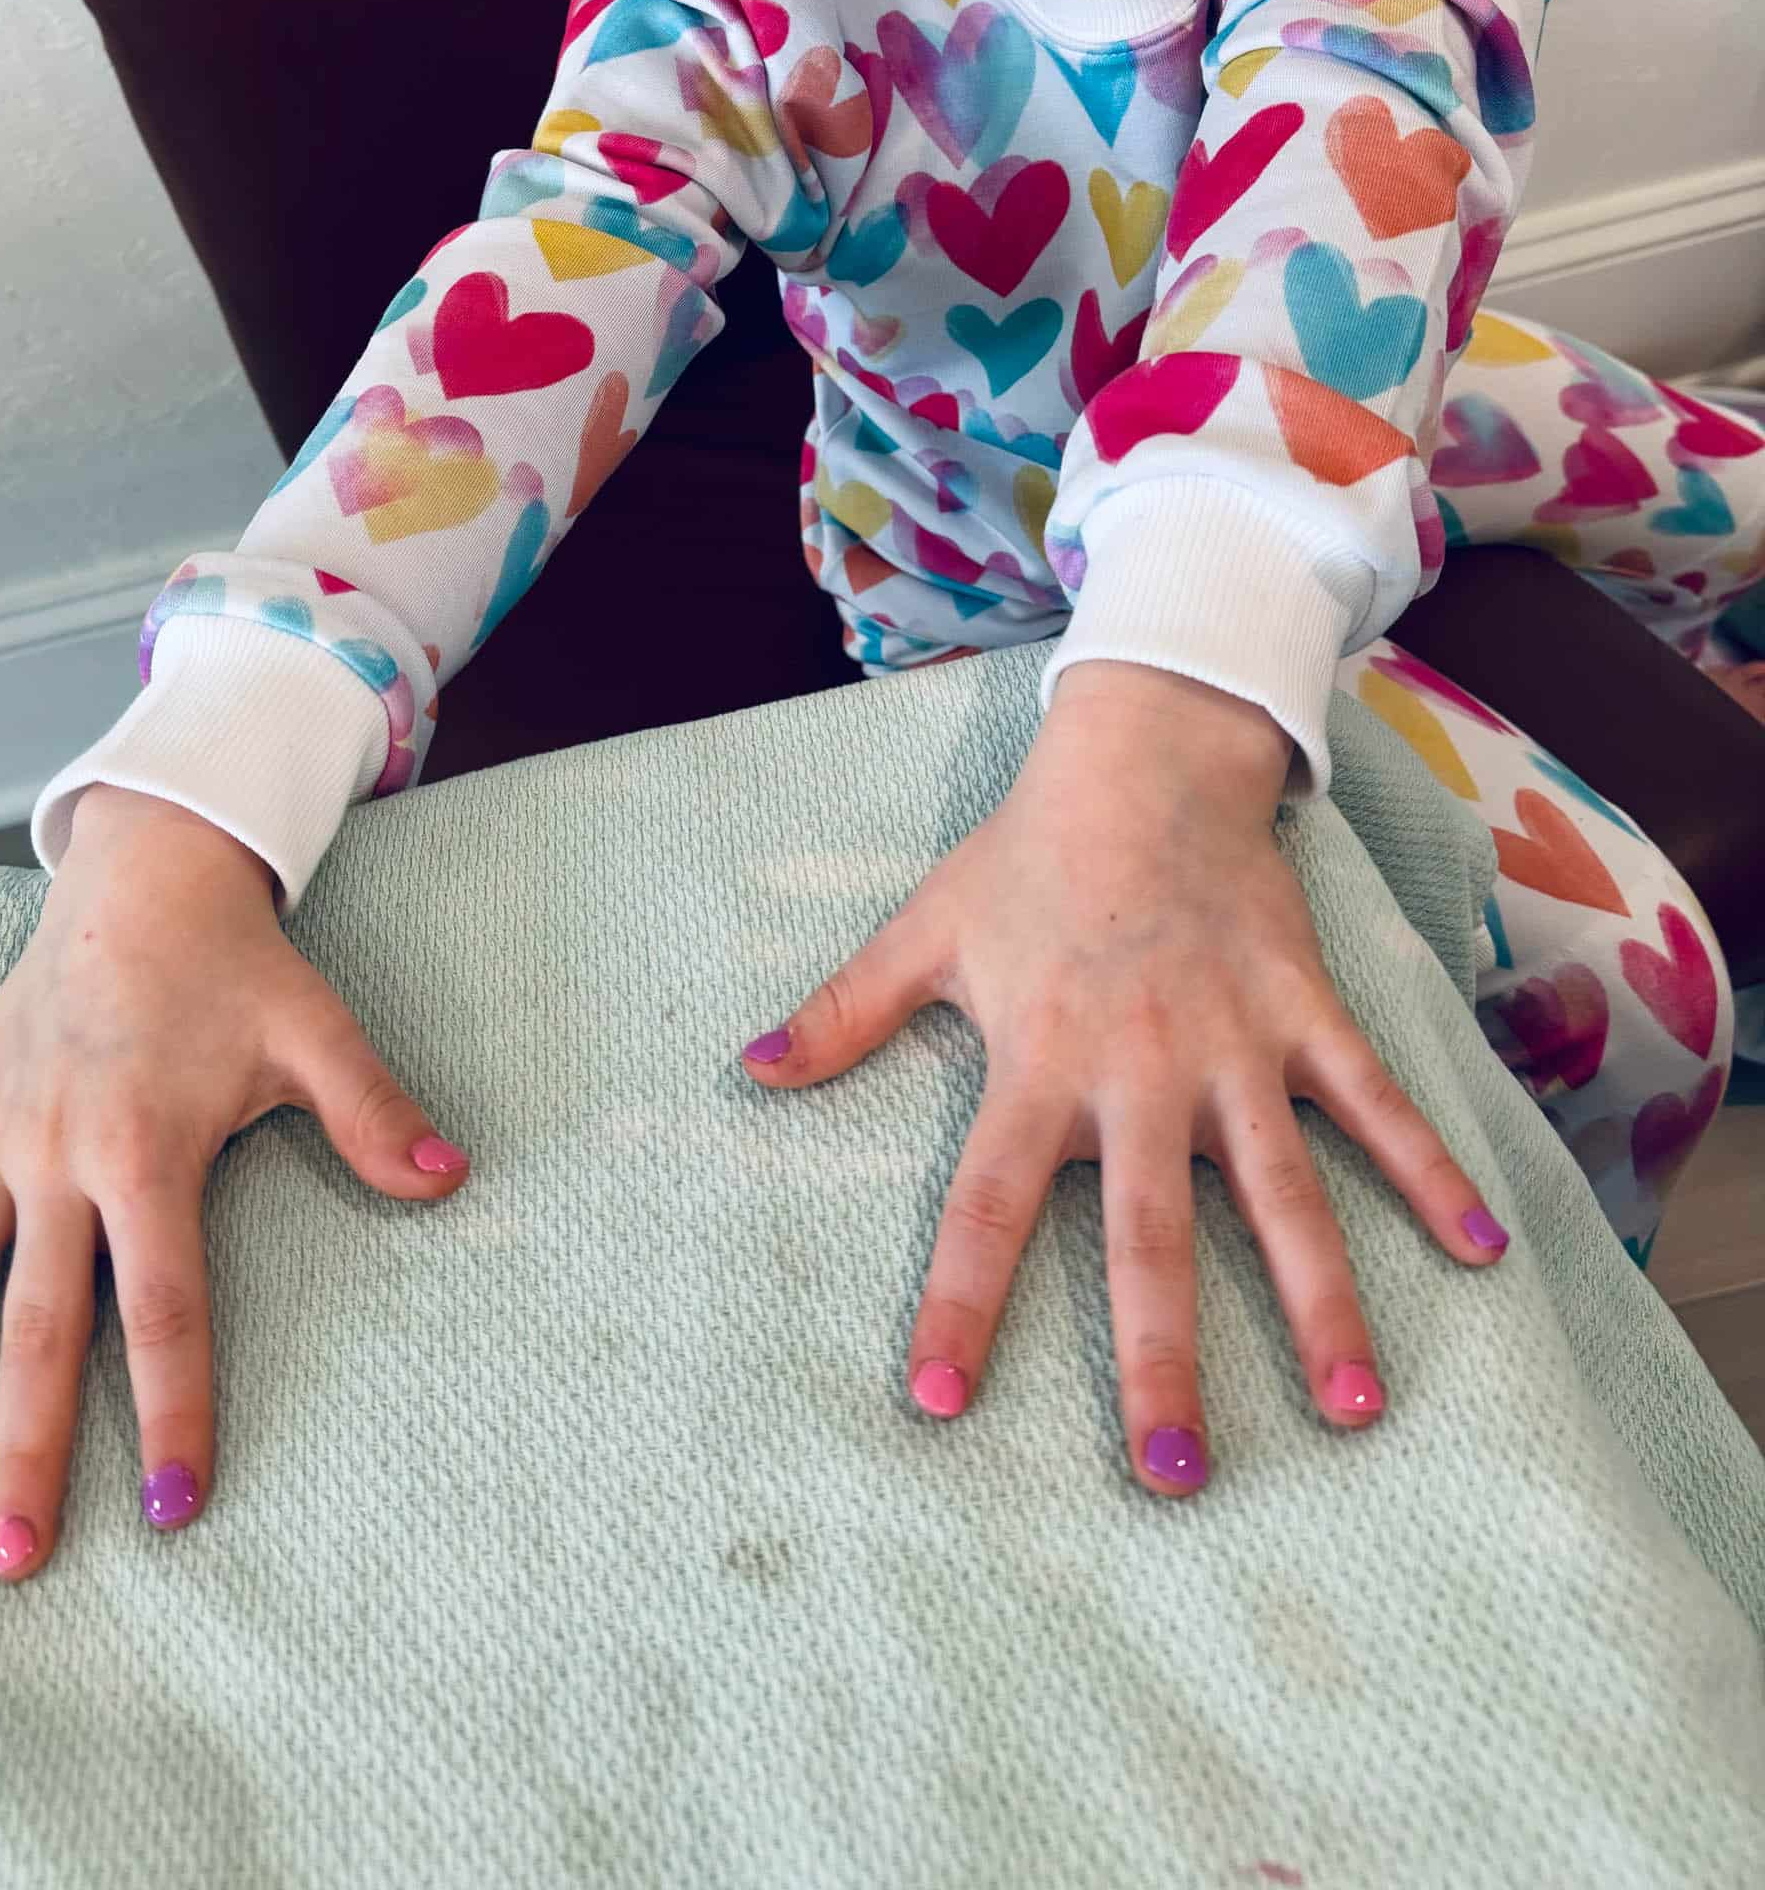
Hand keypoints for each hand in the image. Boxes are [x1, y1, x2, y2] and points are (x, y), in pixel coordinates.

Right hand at [0, 784, 470, 1578]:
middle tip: (16, 1563)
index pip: (161, 1311)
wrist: (145, 873)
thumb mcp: (316, 1031)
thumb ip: (374, 1111)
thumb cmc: (236, 967)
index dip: (170, 1411)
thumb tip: (452, 1176)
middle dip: (24, 1451)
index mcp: (146, 1153)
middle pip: (35, 1331)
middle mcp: (56, 1159)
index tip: (169, 1510)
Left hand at [739, 662, 1507, 1493]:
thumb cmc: (1027, 856)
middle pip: (1149, 1237)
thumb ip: (842, 1013)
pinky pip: (1373, 1101)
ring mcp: (1232, 1047)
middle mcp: (1137, 1073)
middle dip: (1162, 1360)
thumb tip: (748, 1071)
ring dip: (1321, 1301)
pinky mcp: (1303, 1012)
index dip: (957, 1304)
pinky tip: (1481, 1246)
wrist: (1142, 755)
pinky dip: (1429, 1167)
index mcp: (1037, 1064)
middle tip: (1175, 1475)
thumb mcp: (924, 931)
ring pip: (1281, 1194)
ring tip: (1355, 1408)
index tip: (937, 1405)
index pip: (985, 1208)